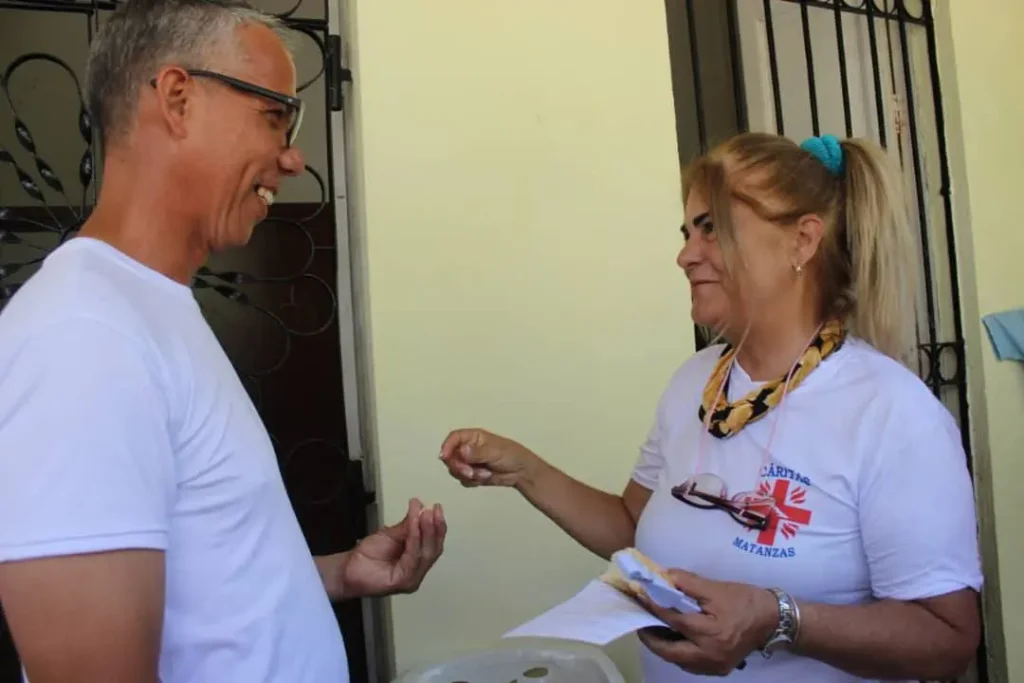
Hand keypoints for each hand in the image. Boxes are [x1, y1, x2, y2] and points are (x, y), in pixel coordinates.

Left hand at [339, 498, 445, 598]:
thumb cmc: (368, 555)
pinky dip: (415, 540)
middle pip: (434, 549)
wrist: (348, 568)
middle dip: (435, 528)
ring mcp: (412, 579)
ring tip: (425, 514)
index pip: (434, 544)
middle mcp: (417, 571)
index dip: (438, 526)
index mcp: (417, 561)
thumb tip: (421, 509)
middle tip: (434, 509)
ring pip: (426, 554)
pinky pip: (413, 559)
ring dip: (426, 531)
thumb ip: (407, 526)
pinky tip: (414, 526)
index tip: (437, 508)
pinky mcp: (404, 583)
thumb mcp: (390, 534)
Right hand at [439, 428, 538, 487]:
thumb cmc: (511, 455)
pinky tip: (485, 478)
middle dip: (459, 466)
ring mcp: (469, 462)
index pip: (454, 438)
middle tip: (470, 473)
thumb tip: (462, 450)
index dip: (447, 446)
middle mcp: (468, 448)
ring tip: (484, 475)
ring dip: (468, 475)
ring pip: (455, 469)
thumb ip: (477, 453)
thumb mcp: (495, 452)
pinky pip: (463, 480)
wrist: (522, 472)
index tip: (445, 456)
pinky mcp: (472, 474)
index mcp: (474, 437)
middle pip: (451, 456)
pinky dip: (472, 482)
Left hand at [636, 569, 779, 675]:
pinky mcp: (719, 668)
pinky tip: (672, 638)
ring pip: (679, 661)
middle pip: (670, 652)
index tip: (640, 596)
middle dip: (651, 638)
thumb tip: (663, 576)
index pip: (674, 620)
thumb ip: (688, 583)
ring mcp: (715, 666)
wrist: (774, 621)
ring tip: (652, 628)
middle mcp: (711, 655)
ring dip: (663, 647)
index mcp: (711, 633)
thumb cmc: (746, 601)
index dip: (654, 607)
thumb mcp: (717, 588)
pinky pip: (690, 664)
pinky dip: (678, 652)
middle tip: (639, 622)